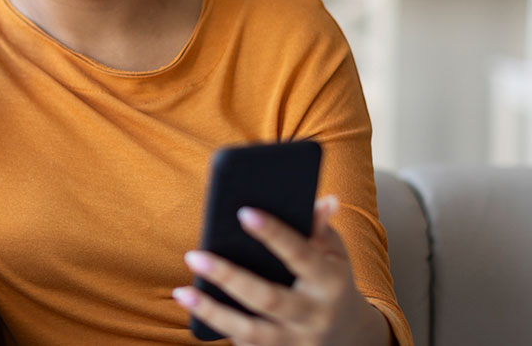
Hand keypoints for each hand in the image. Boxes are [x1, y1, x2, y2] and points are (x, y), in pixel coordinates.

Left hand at [174, 196, 390, 345]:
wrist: (349, 336)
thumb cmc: (331, 281)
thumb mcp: (335, 254)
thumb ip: (321, 227)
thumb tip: (323, 199)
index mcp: (330, 282)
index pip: (301, 254)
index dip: (274, 233)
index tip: (244, 213)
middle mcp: (313, 314)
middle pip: (268, 297)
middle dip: (229, 277)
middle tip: (194, 255)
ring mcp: (296, 340)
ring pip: (251, 331)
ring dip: (213, 312)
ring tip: (182, 292)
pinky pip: (247, 345)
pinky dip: (221, 328)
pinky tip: (195, 310)